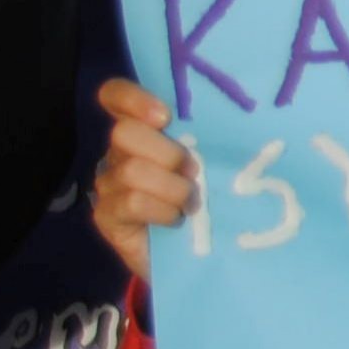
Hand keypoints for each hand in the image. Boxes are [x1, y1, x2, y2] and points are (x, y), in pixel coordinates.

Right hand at [88, 77, 195, 281]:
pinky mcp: (106, 215)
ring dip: (173, 188)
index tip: (165, 116)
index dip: (132, 98)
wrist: (197, 252)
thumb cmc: (211, 197)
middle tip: (194, 172)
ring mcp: (108, 184)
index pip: (115, 96)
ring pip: (132, 170)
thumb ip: (210, 139)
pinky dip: (162, 210)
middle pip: (124, 133)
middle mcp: (119, 152)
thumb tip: (243, 120)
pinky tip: (176, 219)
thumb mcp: (214, 162)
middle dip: (168, 153)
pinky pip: (131, 202)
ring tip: (192, 202)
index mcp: (144, 129)